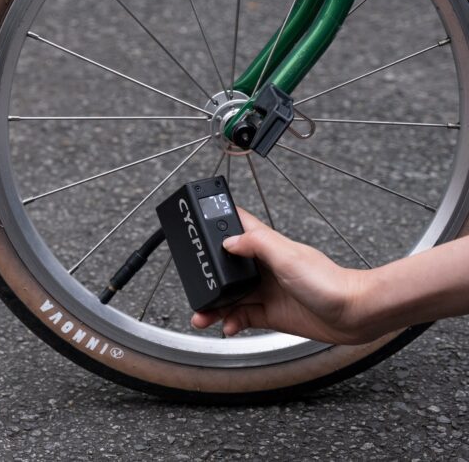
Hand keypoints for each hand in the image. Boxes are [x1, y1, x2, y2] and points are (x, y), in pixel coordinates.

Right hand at [190, 209, 375, 344]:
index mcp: (268, 247)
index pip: (238, 227)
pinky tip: (229, 326)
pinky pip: (243, 317)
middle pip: (227, 269)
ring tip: (202, 317)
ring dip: (214, 306)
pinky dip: (231, 322)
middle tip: (195, 288)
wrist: (354, 315)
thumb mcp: (288, 257)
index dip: (218, 224)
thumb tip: (229, 241)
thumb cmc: (330, 283)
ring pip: (231, 297)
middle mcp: (265, 268)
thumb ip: (257, 244)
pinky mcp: (271, 313)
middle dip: (209, 279)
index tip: (197, 228)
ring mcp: (268, 291)